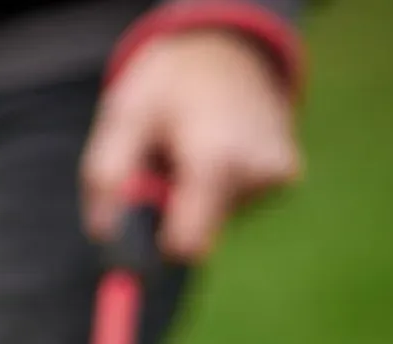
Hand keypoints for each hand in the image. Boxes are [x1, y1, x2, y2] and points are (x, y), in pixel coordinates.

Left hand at [81, 29, 301, 259]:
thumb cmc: (170, 84)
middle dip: (179, 215)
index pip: (188, 244)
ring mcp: (279, 173)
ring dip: (199, 199)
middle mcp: (256, 169)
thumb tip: (103, 234)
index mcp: (214, 156)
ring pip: (221, 223)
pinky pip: (242, 208)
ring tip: (198, 152)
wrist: (229, 50)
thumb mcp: (125, 114)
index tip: (148, 221)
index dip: (160, 244)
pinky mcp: (289, 175)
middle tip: (174, 166)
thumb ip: (106, 175)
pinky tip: (223, 155)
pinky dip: (223, 192)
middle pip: (205, 239)